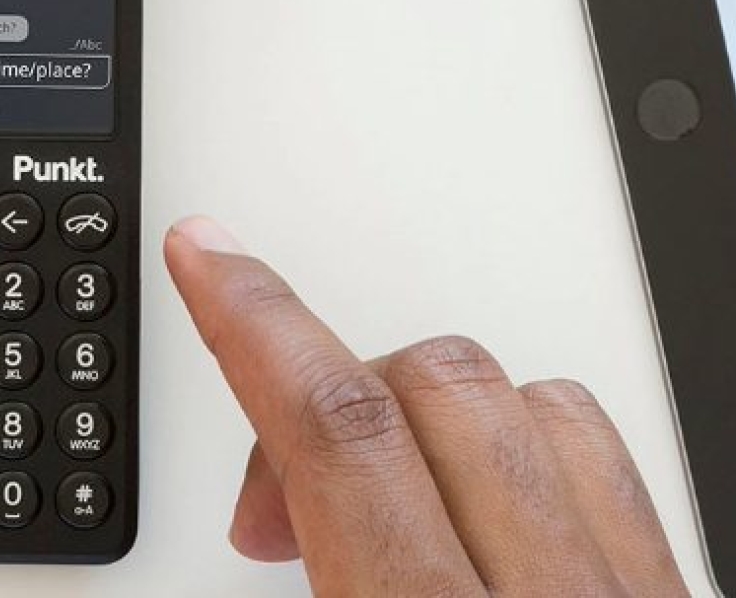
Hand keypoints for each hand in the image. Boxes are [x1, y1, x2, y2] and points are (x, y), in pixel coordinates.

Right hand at [165, 217, 686, 594]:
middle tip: (272, 501)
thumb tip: (253, 493)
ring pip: (541, 406)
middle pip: (439, 388)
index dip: (256, 323)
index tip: (207, 255)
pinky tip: (483, 516)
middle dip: (327, 391)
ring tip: (378, 505)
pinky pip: (614, 470)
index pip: (342, 435)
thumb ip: (299, 569)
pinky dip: (528, 452)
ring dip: (431, 419)